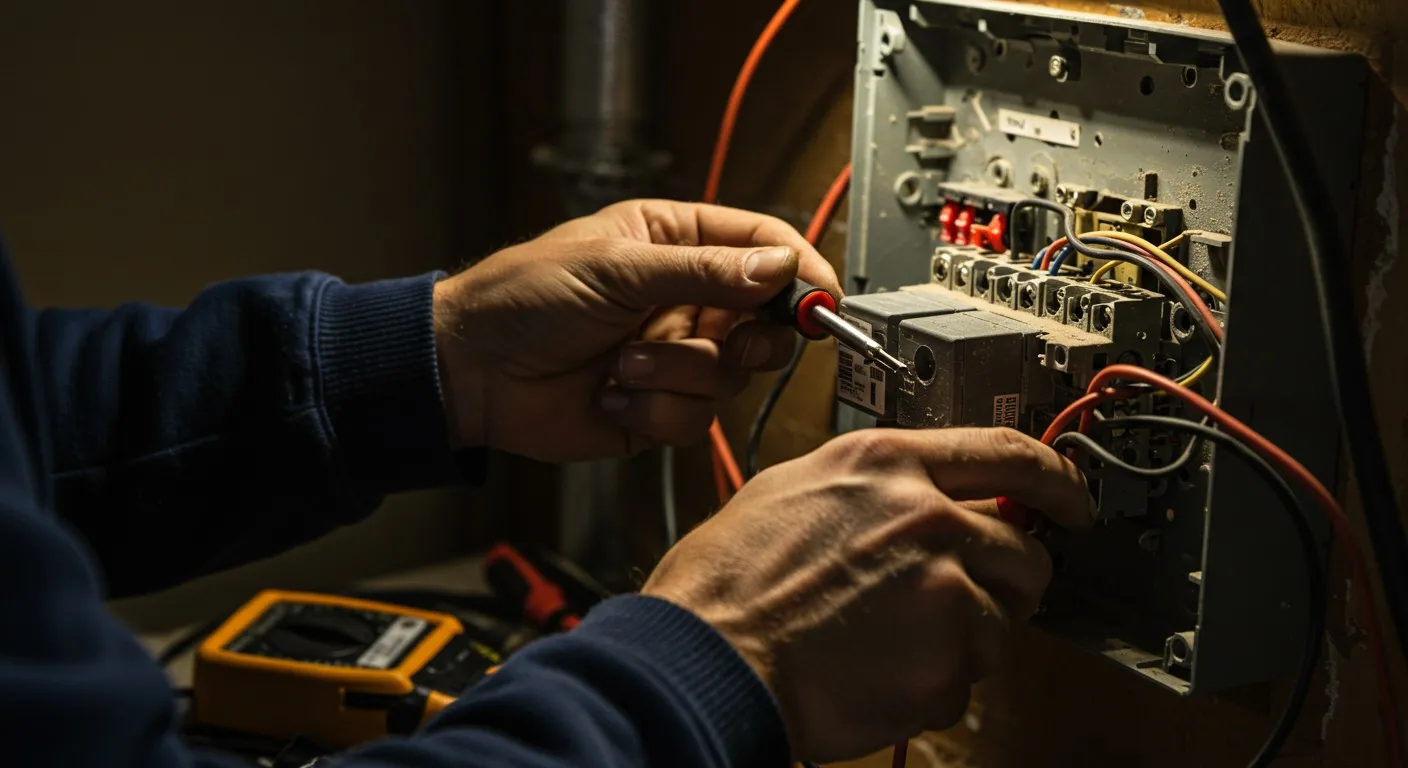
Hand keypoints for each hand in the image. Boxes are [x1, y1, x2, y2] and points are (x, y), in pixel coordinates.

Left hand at [433, 199, 839, 460]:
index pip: (761, 248)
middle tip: (724, 339)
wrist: (470, 372)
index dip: (798, 272)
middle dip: (747, 337)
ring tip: (623, 365)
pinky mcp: (659, 408)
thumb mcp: (616, 268)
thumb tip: (777, 269)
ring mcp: (675, 356)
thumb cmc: (523, 298)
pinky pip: (696, 419)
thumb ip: (702, 272)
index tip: (821, 298)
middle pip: (764, 321)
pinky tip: (611, 395)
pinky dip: (655, 411)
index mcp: (676, 243)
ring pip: (731, 376)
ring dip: (678, 375)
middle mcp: (685, 299)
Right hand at [642, 427, 1094, 762]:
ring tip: (894, 641)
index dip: (1057, 479)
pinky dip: (937, 685)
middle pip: (1023, 548)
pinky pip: (972, 677)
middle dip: (1002, 580)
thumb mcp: (795, 490)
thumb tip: (921, 494)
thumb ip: (873, 486)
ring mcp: (944, 586)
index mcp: (888, 464)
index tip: (1071, 498)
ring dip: (966, 635)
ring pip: (1005, 617)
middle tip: (956, 600)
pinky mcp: (949, 658)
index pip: (1010, 452)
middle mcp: (927, 515)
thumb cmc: (728, 583)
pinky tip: (880, 672)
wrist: (706, 657)